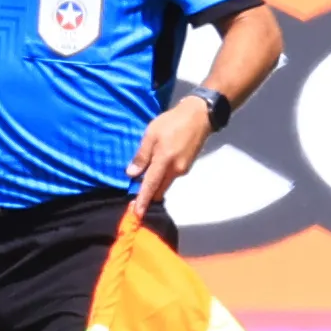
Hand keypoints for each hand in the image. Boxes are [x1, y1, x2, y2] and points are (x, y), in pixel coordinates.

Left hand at [125, 97, 212, 218]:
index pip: (150, 186)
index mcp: (164, 162)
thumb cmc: (172, 122)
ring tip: (145, 178)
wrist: (199, 116)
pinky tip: (157, 166)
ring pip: (165, 183)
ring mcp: (183, 169)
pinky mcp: (187, 166)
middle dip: (149, 196)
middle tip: (135, 197)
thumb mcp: (151, 134)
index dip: (143, 201)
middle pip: (159, 190)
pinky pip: (171, 176)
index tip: (137, 215)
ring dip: (155, 185)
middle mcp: (175, 170)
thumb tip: (132, 174)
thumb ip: (141, 156)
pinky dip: (162, 176)